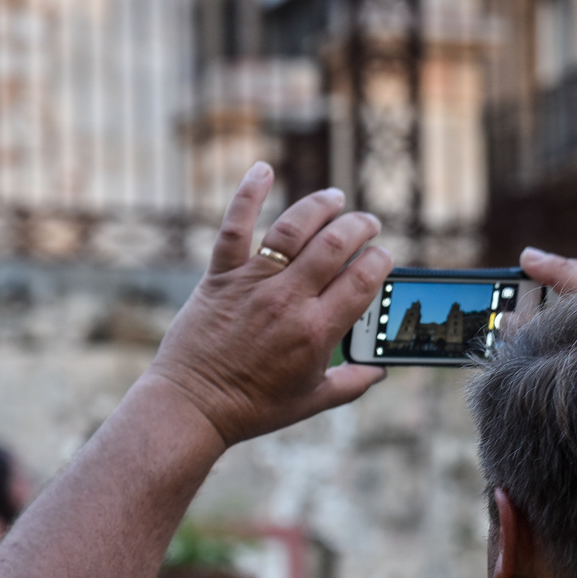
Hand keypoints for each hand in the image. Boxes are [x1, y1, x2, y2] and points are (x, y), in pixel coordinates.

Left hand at [149, 163, 392, 445]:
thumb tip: (380, 370)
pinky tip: (263, 169)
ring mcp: (253, 284)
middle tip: (369, 224)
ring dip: (320, 206)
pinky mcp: (220, 276)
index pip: (363, 281)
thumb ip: (352, 383)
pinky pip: (235, 227)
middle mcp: (288, 300)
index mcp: (317, 331)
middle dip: (360, 227)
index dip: (380, 261)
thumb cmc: (253, 408)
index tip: (384, 257)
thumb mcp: (311, 401)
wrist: (193, 405)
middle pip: (335, 246)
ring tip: (335, 198)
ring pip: (293, 229)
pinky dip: (248, 194)